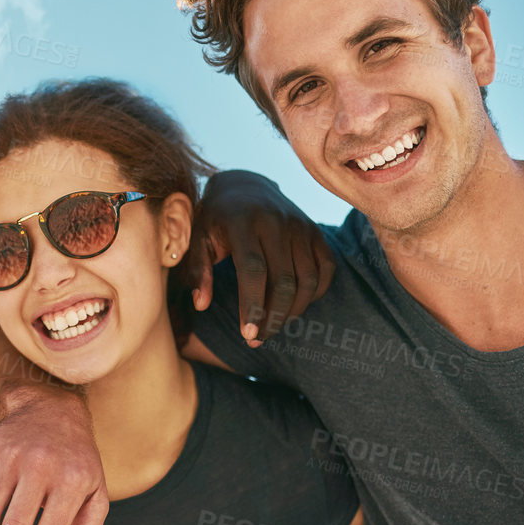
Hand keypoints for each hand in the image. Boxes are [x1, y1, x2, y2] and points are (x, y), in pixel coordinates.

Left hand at [190, 170, 333, 345]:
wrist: (245, 185)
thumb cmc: (215, 219)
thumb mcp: (198, 238)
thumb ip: (198, 270)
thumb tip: (201, 305)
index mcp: (243, 221)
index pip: (253, 270)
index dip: (252, 305)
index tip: (247, 334)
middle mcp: (276, 221)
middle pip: (284, 280)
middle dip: (273, 317)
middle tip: (257, 339)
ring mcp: (300, 225)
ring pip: (307, 279)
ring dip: (293, 311)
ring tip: (272, 327)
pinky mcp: (315, 231)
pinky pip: (325, 269)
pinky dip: (315, 294)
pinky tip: (294, 306)